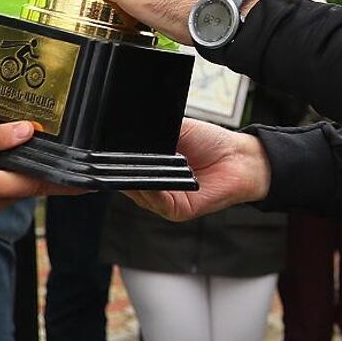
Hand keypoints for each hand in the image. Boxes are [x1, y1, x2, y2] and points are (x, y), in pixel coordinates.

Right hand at [126, 120, 270, 220]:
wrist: (239, 156)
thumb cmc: (209, 142)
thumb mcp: (176, 129)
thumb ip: (151, 134)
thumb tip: (127, 135)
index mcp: (152, 168)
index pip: (124, 169)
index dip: (113, 162)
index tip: (103, 153)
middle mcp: (156, 187)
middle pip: (128, 184)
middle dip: (120, 173)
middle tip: (113, 159)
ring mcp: (165, 201)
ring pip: (141, 195)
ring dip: (136, 182)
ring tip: (133, 167)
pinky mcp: (178, 211)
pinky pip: (159, 204)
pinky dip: (153, 193)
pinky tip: (150, 182)